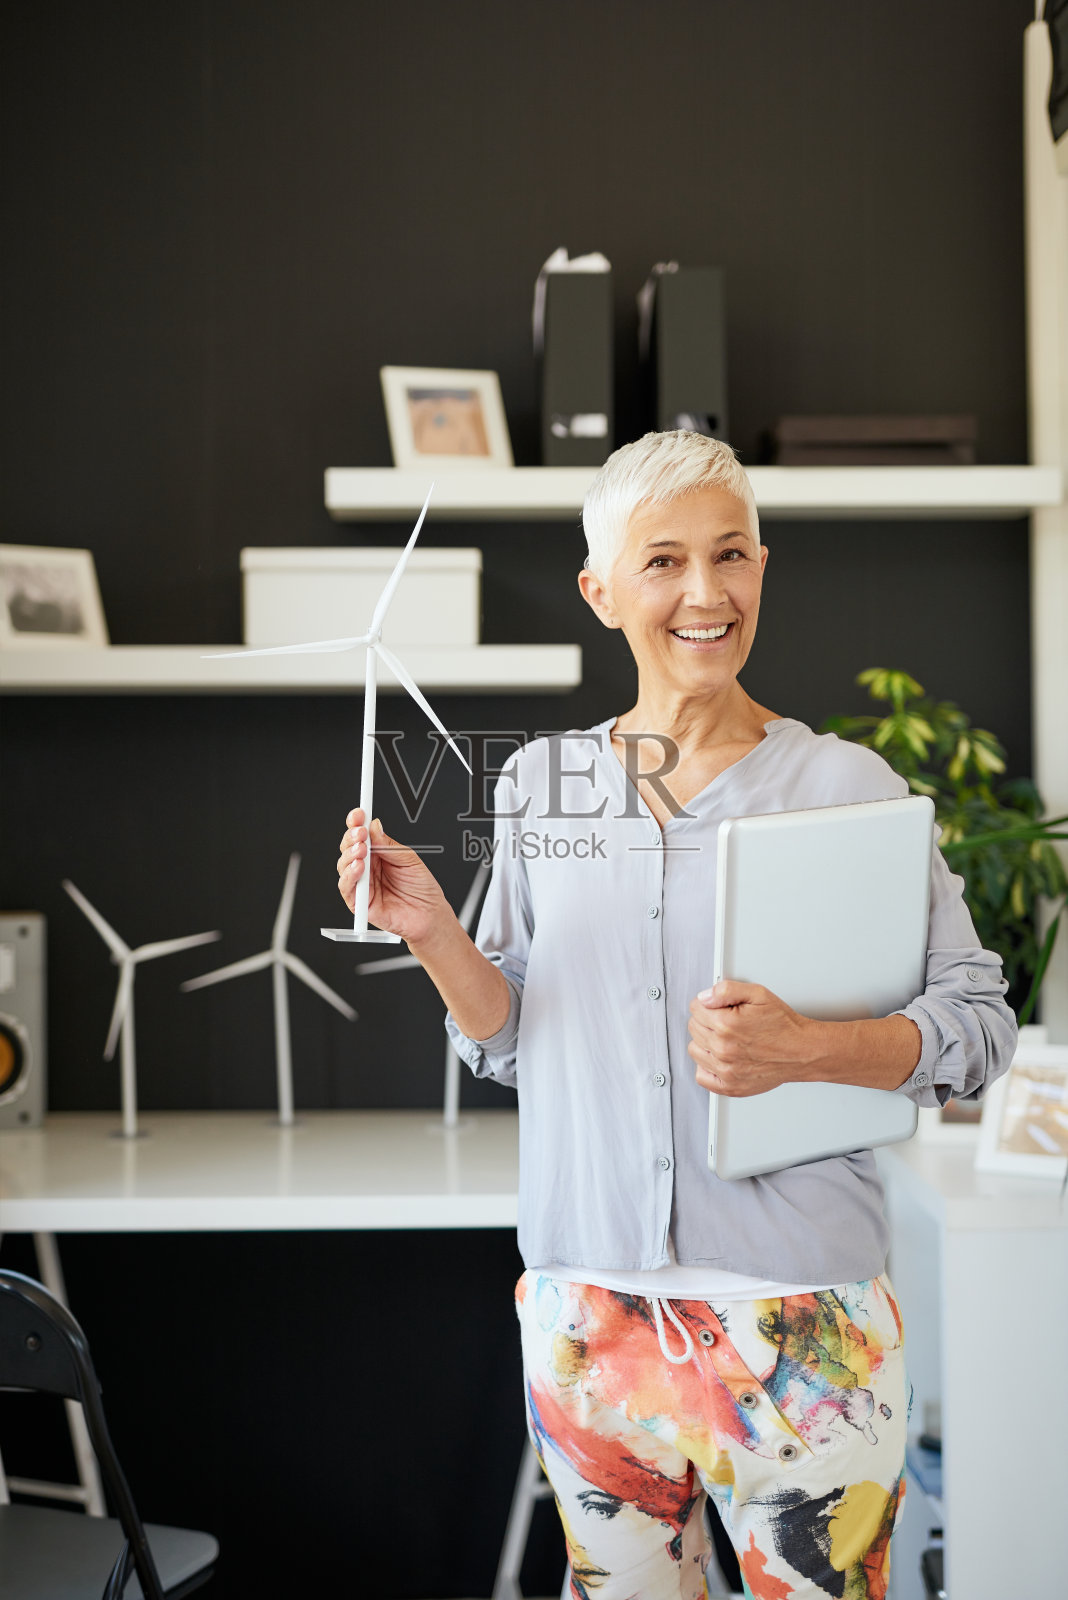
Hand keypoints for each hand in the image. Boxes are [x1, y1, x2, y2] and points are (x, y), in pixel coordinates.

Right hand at [336, 808, 451, 947]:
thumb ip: (389, 845)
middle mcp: (367, 868)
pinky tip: (359, 867)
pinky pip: (347, 888)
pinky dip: (350, 875)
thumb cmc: (422, 889)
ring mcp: (362, 884)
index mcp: (378, 855)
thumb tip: (374, 826)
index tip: (358, 813)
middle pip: (348, 848)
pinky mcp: (358, 903)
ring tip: (361, 849)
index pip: (361, 835)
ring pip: (344, 866)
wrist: (429, 915)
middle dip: (351, 837)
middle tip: (360, 832)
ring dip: (350, 855)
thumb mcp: (409, 859)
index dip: (357, 823)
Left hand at [687, 980, 814, 1096]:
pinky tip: (720, 1057)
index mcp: (726, 1025)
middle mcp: (723, 1049)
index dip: (708, 1003)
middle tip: (727, 1022)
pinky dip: (707, 1067)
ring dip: (705, 1043)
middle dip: (707, 1020)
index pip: (695, 1008)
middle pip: (693, 1028)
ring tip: (725, 1039)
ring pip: (694, 1050)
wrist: (801, 1051)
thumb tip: (704, 997)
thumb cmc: (782, 1024)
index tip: (720, 1007)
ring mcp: (725, 1070)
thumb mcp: (758, 994)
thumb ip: (726, 990)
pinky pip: (701, 1076)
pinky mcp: (730, 1086)